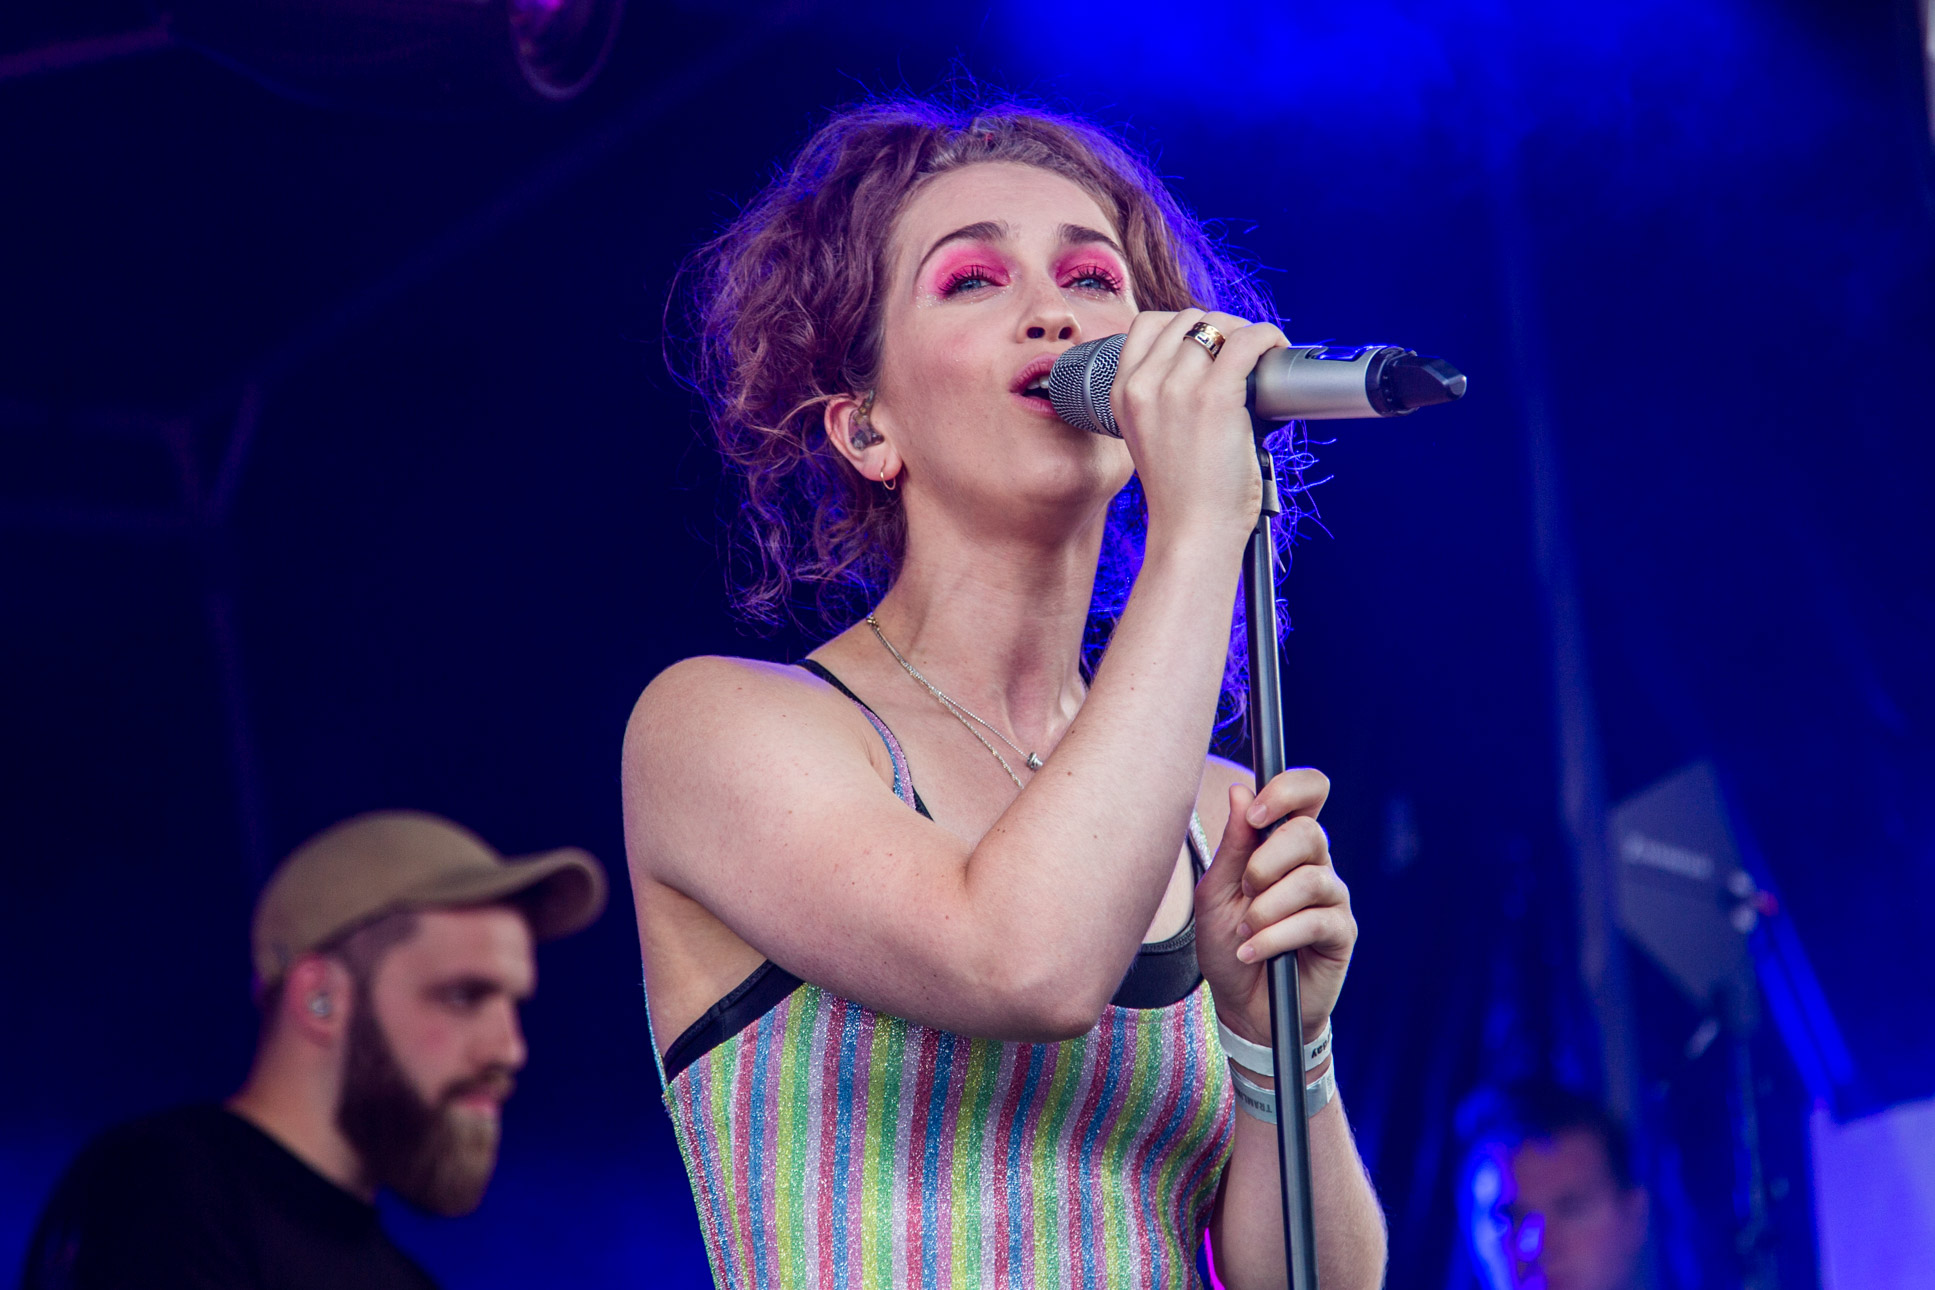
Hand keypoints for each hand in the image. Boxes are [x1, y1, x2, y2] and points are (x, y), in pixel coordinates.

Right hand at [1110, 308, 1285, 539]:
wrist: (1191, 532)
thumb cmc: (1182, 494)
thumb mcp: (1151, 436)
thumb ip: (1163, 398)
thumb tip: (1213, 364)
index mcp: (1123, 393)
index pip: (1147, 325)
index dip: (1184, 326)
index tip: (1209, 344)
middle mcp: (1145, 384)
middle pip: (1187, 319)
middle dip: (1220, 327)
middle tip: (1243, 353)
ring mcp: (1177, 387)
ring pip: (1217, 324)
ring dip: (1245, 332)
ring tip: (1261, 354)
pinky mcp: (1214, 396)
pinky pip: (1247, 340)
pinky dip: (1268, 337)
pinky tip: (1275, 349)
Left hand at [1194, 770, 1355, 1047]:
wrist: (1243, 1006)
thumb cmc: (1229, 945)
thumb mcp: (1216, 894)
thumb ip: (1232, 847)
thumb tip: (1240, 791)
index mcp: (1284, 844)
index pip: (1309, 792)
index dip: (1289, 789)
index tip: (1254, 813)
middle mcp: (1315, 863)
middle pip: (1310, 831)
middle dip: (1266, 861)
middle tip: (1244, 890)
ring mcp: (1332, 897)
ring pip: (1311, 879)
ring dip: (1267, 906)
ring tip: (1246, 930)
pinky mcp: (1341, 932)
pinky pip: (1315, 920)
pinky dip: (1275, 937)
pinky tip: (1253, 952)